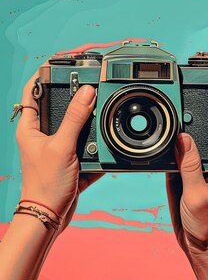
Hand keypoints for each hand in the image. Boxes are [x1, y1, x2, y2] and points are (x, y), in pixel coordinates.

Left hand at [16, 73, 102, 231]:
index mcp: (30, 128)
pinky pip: (89, 148)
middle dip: (78, 99)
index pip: (34, 91)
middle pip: (61, 107)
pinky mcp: (72, 161)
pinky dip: (98, 148)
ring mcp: (58, 148)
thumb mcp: (62, 147)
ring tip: (102, 119)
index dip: (45, 75)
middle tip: (93, 87)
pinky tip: (105, 148)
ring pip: (78, 127)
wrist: (50, 216)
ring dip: (92, 126)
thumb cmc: (45, 184)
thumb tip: (87, 92)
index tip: (62, 63)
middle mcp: (42, 135)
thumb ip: (75, 119)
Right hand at [166, 71, 207, 255]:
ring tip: (187, 90)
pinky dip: (178, 132)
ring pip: (201, 132)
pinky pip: (184, 147)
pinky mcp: (189, 170)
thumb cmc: (207, 223)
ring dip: (196, 112)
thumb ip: (190, 167)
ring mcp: (203, 163)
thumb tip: (183, 138)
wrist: (201, 243)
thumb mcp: (198, 196)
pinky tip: (169, 121)